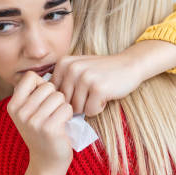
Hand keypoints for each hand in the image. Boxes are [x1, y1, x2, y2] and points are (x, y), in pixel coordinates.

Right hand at [8, 71, 73, 173]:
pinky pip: (66, 108)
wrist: (47, 162)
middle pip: (48, 86)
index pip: (31, 76)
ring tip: (57, 119)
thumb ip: (33, 92)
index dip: (42, 84)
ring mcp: (33, 121)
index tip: (44, 99)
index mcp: (13, 105)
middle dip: (55, 96)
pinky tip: (63, 126)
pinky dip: (69, 115)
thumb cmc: (42, 132)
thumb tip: (51, 67)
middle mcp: (20, 112)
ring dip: (63, 106)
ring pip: (59, 96)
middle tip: (52, 113)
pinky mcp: (49, 128)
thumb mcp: (29, 112)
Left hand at [51, 40, 175, 115]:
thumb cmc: (101, 71)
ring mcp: (84, 77)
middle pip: (65, 103)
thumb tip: (46, 105)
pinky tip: (105, 94)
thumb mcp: (77, 69)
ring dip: (89, 105)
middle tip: (91, 91)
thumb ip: (62, 82)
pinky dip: (99, 107)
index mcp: (63, 63)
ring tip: (98, 92)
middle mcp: (71, 68)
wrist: (129, 65)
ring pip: (77, 109)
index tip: (81, 88)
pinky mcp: (98, 88)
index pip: (55, 95)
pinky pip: (91, 111)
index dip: (69, 97)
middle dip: (79, 103)